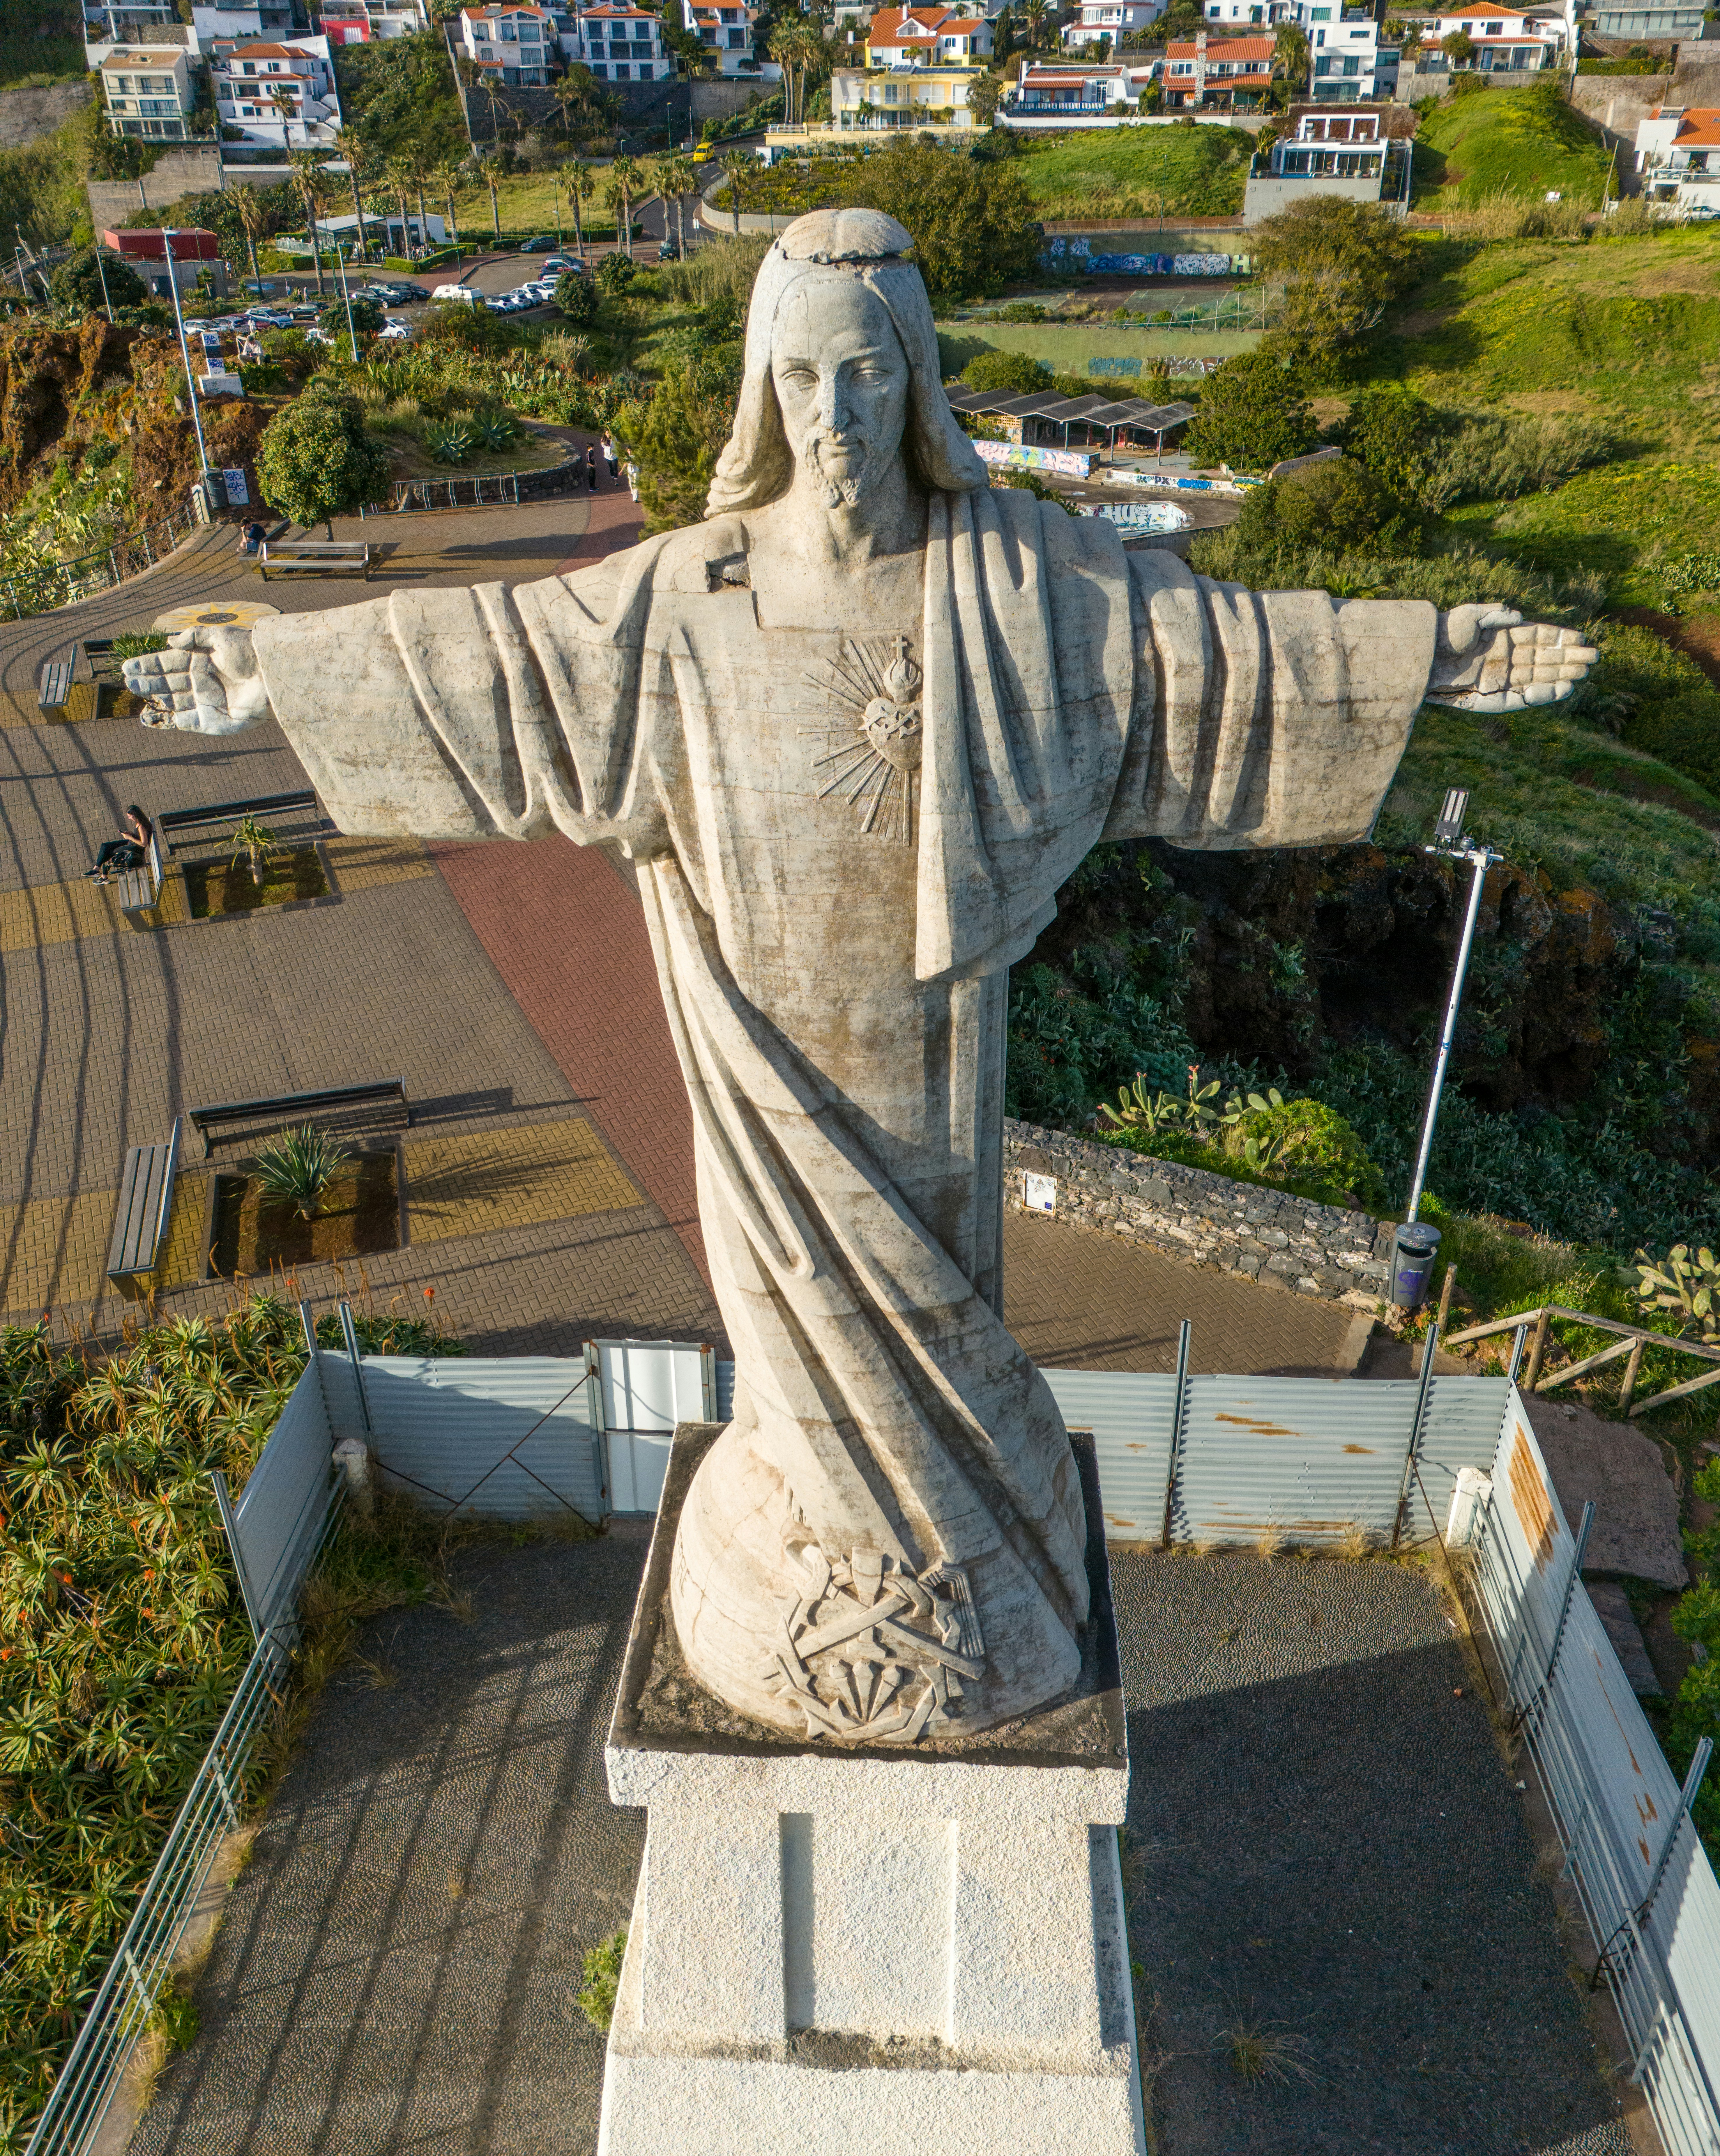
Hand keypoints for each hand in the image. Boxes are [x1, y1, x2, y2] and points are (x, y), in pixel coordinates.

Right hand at [123, 626, 269, 735]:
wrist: (272, 678)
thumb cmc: (250, 653)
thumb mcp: (220, 636)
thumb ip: (194, 636)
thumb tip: (169, 641)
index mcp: (200, 661)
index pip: (168, 663)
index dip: (148, 665)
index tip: (127, 667)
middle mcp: (200, 682)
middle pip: (167, 683)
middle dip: (147, 682)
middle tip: (129, 682)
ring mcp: (203, 702)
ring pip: (171, 702)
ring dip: (153, 700)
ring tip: (134, 693)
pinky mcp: (209, 722)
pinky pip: (182, 722)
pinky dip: (165, 721)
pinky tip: (148, 718)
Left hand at [1426, 606, 1597, 712]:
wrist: (1423, 659)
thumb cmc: (1444, 634)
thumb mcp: (1469, 615)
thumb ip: (1495, 613)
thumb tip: (1518, 615)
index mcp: (1504, 638)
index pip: (1538, 637)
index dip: (1560, 638)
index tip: (1581, 638)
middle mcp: (1506, 659)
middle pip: (1544, 659)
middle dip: (1568, 658)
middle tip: (1593, 658)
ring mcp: (1502, 679)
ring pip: (1539, 678)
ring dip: (1562, 676)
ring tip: (1583, 673)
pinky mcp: (1494, 698)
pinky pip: (1523, 698)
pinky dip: (1543, 694)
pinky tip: (1562, 689)